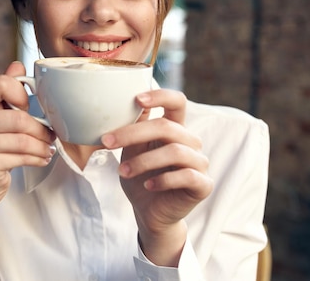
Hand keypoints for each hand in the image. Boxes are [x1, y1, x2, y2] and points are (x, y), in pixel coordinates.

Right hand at [0, 62, 54, 236]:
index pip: (1, 83)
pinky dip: (36, 158)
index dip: (21, 93)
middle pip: (18, 117)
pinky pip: (19, 157)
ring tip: (48, 149)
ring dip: (41, 146)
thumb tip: (17, 64)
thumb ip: (7, 91)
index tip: (29, 107)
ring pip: (21, 139)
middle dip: (41, 129)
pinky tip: (41, 159)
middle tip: (51, 136)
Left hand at [101, 89, 212, 265]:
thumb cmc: (140, 177)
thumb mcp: (131, 150)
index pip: (177, 101)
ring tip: (122, 172)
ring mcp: (199, 163)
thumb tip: (129, 101)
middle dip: (133, 133)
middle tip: (106, 142)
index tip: (137, 99)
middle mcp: (190, 142)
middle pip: (167, 127)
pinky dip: (163, 180)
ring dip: (143, 161)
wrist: (148, 212)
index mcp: (174, 128)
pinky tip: (148, 185)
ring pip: (175, 152)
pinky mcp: (203, 185)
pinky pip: (187, 176)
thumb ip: (133, 129)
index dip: (160, 96)